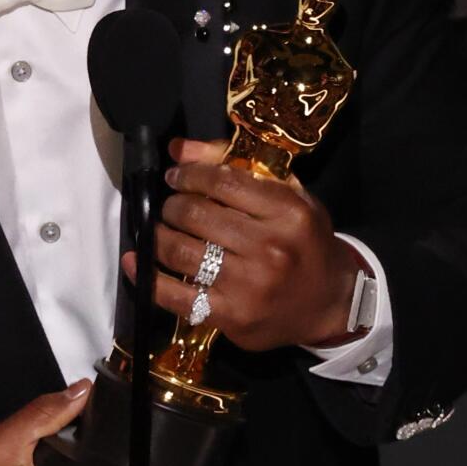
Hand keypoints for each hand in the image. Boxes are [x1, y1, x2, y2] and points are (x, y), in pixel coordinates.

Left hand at [121, 137, 362, 351]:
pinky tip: (134, 261)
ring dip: (159, 235)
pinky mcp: (231, 316)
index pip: (222, 182)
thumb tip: (178, 149)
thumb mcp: (290, 197)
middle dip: (173, 205)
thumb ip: (237, 168)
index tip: (175, 175)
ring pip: (182, 252)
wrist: (331, 303)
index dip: (189, 174)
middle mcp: (269, 248)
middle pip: (197, 215)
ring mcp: (248, 286)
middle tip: (169, 205)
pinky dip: (148, 278)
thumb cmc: (307, 244)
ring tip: (158, 229)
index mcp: (287, 213)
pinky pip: (177, 296)